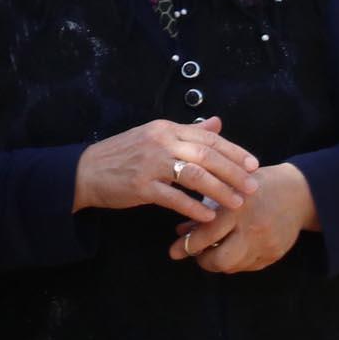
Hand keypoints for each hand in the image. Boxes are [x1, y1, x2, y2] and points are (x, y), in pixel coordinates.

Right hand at [73, 116, 259, 223]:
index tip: (253, 165)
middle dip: (234, 173)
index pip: (208, 138)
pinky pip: (174, 198)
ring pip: (195, 176)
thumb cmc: (122, 155)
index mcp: (165, 128)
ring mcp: (150, 165)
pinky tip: (208, 216)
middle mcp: (160, 143)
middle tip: (252, 187)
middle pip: (206, 156)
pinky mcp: (140, 186)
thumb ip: (188, 131)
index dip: (234, 152)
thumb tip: (217, 123)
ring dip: (220, 191)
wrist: (85, 171)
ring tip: (236, 203)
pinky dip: (194, 207)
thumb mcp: (154, 136)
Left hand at [175, 160, 316, 270]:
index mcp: (238, 208)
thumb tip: (180, 232)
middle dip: (203, 261)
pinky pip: (248, 267)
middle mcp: (254, 229)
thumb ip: (204, 209)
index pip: (207, 235)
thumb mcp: (228, 189)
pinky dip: (236, 261)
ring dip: (218, 262)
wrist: (298, 193)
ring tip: (212, 249)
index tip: (175, 250)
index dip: (187, 245)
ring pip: (233, 267)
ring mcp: (267, 244)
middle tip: (196, 253)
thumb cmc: (254, 187)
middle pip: (220, 261)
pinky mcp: (276, 253)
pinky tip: (232, 248)